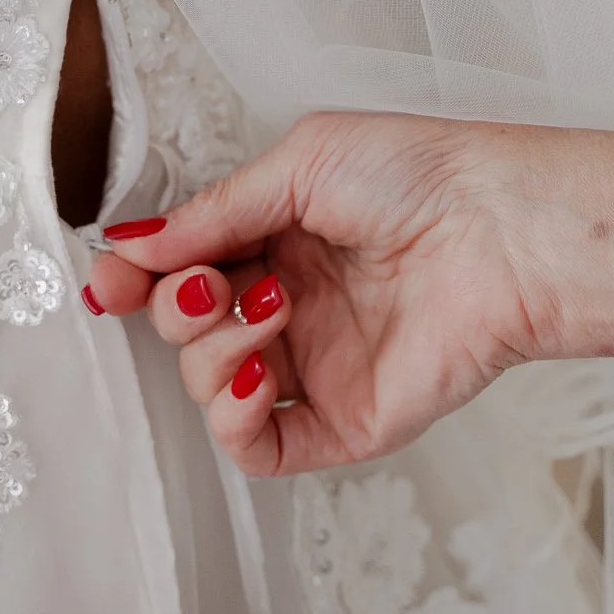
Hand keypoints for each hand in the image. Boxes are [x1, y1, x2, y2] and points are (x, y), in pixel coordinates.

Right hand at [86, 112, 597, 474]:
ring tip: (271, 309)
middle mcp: (288, 307)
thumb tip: (136, 247)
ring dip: (214, 351)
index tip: (110, 275)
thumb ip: (214, 212)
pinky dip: (235, 418)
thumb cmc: (421, 177)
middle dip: (178, 306)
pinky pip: (257, 449)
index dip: (136, 278)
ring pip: (209, 390)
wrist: (502, 231)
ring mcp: (314, 368)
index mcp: (275, 241)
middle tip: (212, 280)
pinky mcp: (343, 423)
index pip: (181, 272)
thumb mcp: (300, 165)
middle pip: (183, 332)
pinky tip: (263, 371)